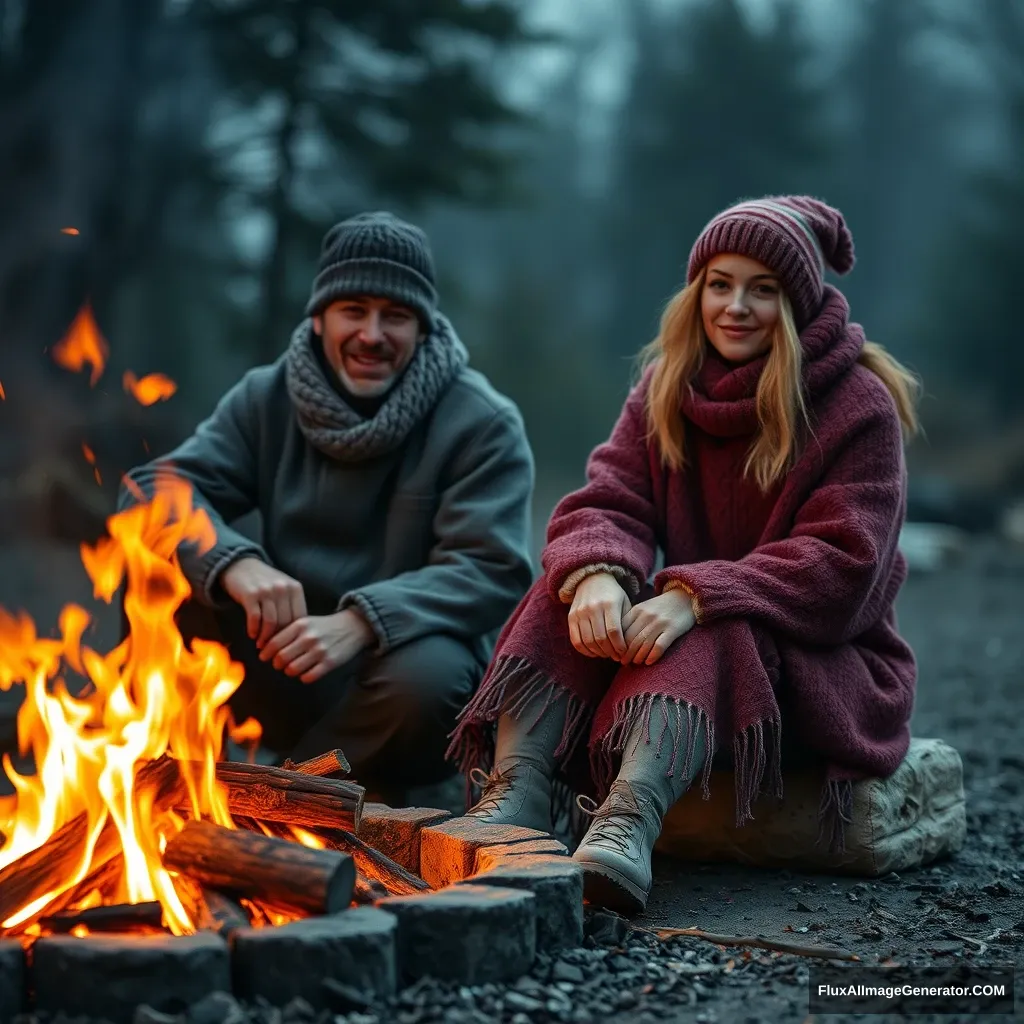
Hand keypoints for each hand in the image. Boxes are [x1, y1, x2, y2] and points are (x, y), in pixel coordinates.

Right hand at [219, 557, 306, 649]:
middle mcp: (283, 588)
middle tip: (272, 650)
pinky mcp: (251, 594)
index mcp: (295, 588)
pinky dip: (253, 630)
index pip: (299, 618)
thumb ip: (291, 606)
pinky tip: (252, 635)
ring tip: (261, 645)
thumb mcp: (284, 588)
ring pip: (270, 623)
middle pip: (285, 623)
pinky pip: (255, 618)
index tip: (286, 646)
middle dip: (278, 640)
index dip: (292, 635)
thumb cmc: (265, 582)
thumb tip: (295, 636)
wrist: (241, 565)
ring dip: (265, 637)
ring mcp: (267, 591)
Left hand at [258, 609, 374, 682]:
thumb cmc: (324, 626)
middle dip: (277, 664)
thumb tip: (265, 647)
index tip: (264, 657)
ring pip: (293, 669)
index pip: (274, 643)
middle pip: (281, 658)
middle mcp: (308, 637)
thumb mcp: (305, 622)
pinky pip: (308, 677)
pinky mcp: (330, 662)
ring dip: (289, 671)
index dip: (265, 653)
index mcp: (300, 625)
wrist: (353, 626)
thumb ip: (287, 632)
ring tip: (292, 668)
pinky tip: (306, 672)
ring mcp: (320, 650)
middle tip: (279, 664)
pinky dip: (304, 677)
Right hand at [567, 572, 630, 658]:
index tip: (624, 652)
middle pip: (601, 638)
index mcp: (609, 604)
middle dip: (610, 652)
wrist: (592, 579)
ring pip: (588, 641)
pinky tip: (594, 652)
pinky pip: (576, 640)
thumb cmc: (613, 595)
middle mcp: (593, 608)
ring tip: (606, 654)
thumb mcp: (624, 602)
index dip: (619, 646)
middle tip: (616, 657)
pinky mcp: (571, 617)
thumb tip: (630, 646)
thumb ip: (626, 622)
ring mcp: (580, 612)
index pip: (614, 631)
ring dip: (598, 653)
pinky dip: (585, 650)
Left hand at [620, 589, 695, 665]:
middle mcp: (647, 616)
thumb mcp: (644, 608)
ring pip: (643, 644)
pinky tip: (649, 662)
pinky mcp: (672, 630)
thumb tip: (618, 641)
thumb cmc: (661, 607)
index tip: (616, 653)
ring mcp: (660, 623)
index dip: (617, 644)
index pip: (622, 630)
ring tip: (636, 663)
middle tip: (624, 662)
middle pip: (631, 639)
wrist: (685, 598)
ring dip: (638, 657)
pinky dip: (652, 656)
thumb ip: (632, 620)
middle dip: (626, 653)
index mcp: (637, 610)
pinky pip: (659, 646)